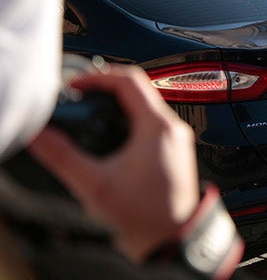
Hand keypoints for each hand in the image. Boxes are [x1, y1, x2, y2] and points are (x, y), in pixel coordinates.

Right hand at [29, 66, 199, 262]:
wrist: (173, 238)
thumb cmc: (145, 214)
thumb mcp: (95, 184)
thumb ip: (64, 157)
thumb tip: (41, 136)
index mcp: (157, 127)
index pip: (130, 81)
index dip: (99, 77)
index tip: (77, 85)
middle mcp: (172, 128)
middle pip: (139, 91)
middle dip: (106, 90)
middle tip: (81, 96)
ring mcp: (176, 140)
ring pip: (146, 107)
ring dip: (118, 106)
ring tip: (92, 113)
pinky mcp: (174, 152)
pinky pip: (151, 125)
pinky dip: (129, 121)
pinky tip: (110, 136)